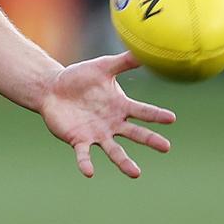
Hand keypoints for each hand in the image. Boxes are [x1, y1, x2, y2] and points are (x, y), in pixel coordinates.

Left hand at [39, 51, 175, 177]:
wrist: (51, 89)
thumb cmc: (78, 78)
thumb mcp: (102, 67)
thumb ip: (123, 62)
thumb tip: (144, 50)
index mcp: (120, 106)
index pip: (142, 111)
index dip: (156, 115)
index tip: (172, 118)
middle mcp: (112, 124)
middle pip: (135, 134)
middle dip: (150, 140)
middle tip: (166, 146)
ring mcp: (97, 134)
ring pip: (114, 151)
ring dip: (124, 162)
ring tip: (136, 173)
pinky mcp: (78, 140)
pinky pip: (83, 154)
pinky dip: (86, 163)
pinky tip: (89, 172)